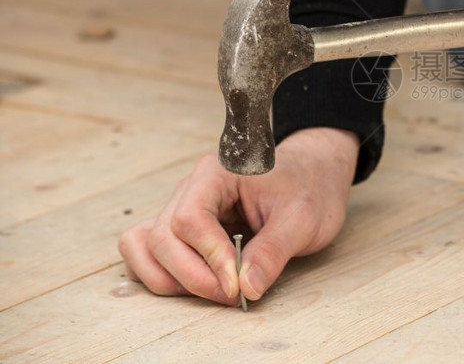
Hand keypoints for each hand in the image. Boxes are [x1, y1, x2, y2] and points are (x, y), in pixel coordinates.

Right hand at [118, 127, 358, 303]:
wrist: (312, 175)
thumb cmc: (308, 187)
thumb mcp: (303, 218)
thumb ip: (273, 251)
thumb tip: (247, 288)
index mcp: (219, 173)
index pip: (190, 218)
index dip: (209, 257)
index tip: (236, 285)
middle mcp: (192, 188)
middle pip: (163, 236)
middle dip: (193, 276)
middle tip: (233, 296)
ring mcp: (182, 207)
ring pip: (145, 245)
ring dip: (170, 278)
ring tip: (214, 291)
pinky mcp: (181, 229)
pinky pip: (147, 250)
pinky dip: (160, 273)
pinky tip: (195, 285)